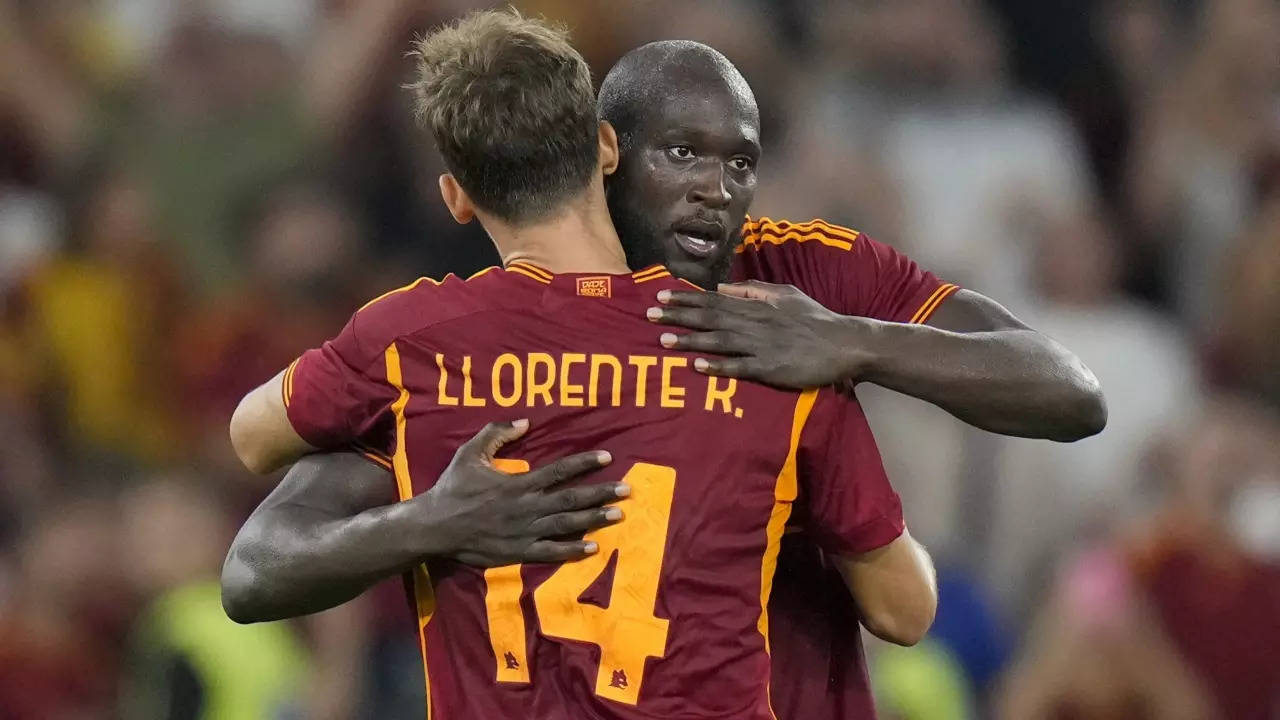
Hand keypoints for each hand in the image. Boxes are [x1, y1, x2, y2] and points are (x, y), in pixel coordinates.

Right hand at [407, 419, 626, 566]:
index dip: (585, 463)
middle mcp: (527, 507)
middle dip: (601, 493)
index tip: (607, 458)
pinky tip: (592, 546)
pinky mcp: (519, 552)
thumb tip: (525, 421)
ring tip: (618, 514)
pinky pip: (551, 552)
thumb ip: (497, 434)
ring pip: (567, 524)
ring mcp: (525, 532)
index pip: (559, 471)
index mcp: (519, 483)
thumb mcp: (470, 453)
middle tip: (626, 489)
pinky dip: (572, 550)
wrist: (435, 527)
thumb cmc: (453, 488)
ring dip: (594, 519)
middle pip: (571, 498)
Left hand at [647, 280, 873, 388]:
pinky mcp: (770, 368)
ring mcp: (761, 346)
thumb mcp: (785, 294)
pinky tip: (698, 366)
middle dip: (678, 315)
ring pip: (719, 341)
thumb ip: (752, 290)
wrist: (843, 344)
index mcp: (757, 304)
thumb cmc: (813, 319)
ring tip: (663, 339)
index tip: (660, 295)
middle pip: (710, 318)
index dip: (686, 298)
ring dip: (690, 340)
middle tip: (648, 314)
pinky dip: (718, 366)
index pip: (714, 299)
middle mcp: (755, 322)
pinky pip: (739, 367)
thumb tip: (721, 287)